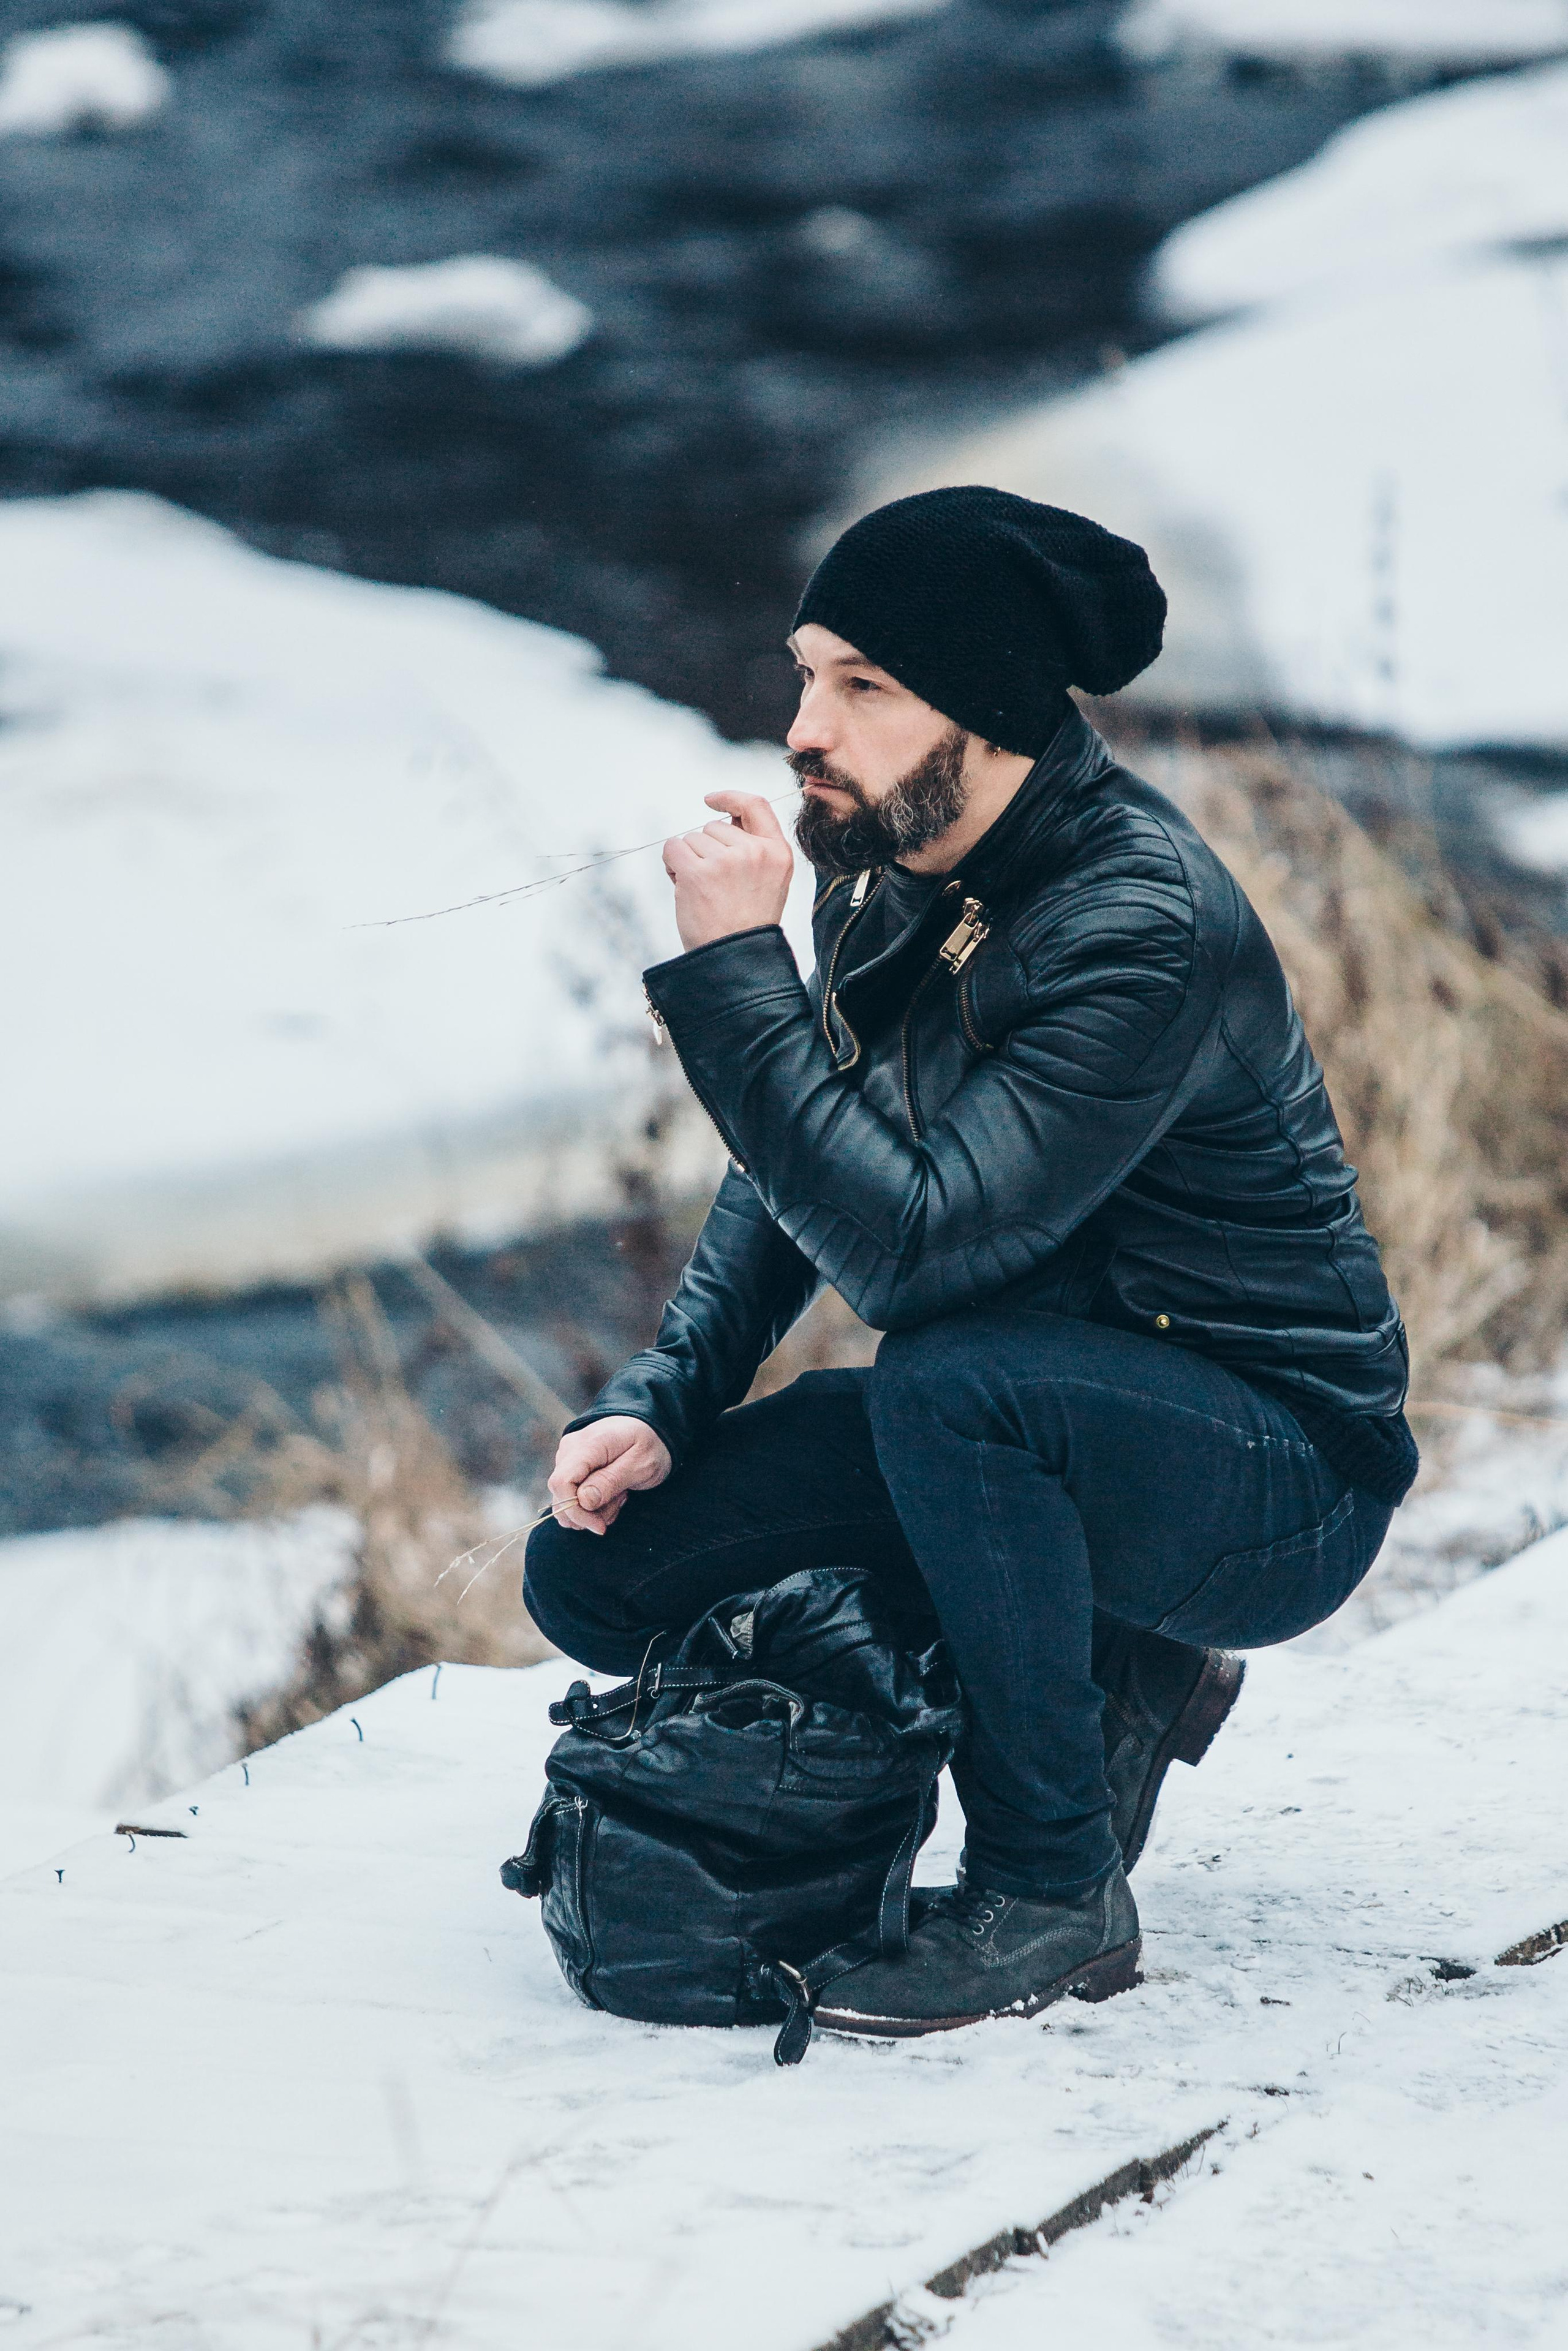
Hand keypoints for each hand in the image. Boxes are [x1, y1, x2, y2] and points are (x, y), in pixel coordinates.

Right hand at [546, 1416, 672, 1534]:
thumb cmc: (651, 1443)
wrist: (652, 1427)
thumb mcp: (641, 1464)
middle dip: (590, 1512)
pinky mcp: (572, 1467)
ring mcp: (568, 1457)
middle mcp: (569, 1449)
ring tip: (621, 1493)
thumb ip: (611, 1481)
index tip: (600, 1526)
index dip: (575, 1511)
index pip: (561, 1483)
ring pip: (567, 1500)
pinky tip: (613, 1492)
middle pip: (561, 1496)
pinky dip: (593, 1504)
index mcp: (587, 1444)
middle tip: (622, 1499)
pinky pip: (573, 1496)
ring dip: (595, 1509)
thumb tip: (583, 1501)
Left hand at [662, 792, 793, 952]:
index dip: (730, 797)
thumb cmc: (744, 925)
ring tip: (704, 892)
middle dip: (706, 849)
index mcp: (778, 854)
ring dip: (689, 861)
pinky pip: (673, 848)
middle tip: (714, 885)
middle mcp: (755, 852)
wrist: (735, 960)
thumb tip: (722, 820)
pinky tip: (684, 887)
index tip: (710, 800)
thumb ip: (753, 849)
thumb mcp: (767, 882)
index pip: (756, 805)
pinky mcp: (698, 872)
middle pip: (714, 827)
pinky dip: (671, 865)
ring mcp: (727, 861)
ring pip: (692, 839)